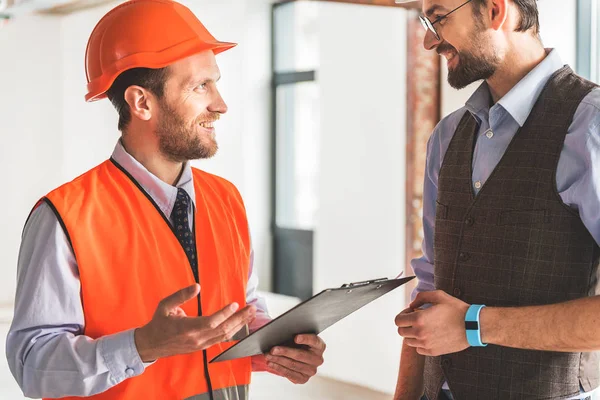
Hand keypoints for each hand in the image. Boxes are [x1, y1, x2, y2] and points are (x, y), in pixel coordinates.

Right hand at [134, 284, 255, 361]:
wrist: (152, 345)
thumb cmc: (159, 323)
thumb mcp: (165, 305)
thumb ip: (181, 296)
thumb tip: (197, 286)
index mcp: (187, 328)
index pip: (210, 322)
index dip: (224, 314)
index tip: (235, 304)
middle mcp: (196, 339)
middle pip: (223, 330)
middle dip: (240, 319)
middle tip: (252, 308)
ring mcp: (201, 345)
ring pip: (225, 336)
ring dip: (240, 325)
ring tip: (251, 314)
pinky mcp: (203, 347)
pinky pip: (221, 339)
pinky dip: (234, 331)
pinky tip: (241, 324)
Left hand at [263, 334, 325, 383]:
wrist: (297, 355)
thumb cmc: (296, 343)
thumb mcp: (297, 337)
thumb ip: (294, 335)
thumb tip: (279, 334)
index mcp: (320, 346)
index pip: (314, 341)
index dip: (305, 339)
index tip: (296, 337)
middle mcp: (318, 359)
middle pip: (300, 355)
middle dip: (285, 352)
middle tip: (273, 349)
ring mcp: (312, 370)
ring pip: (293, 365)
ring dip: (278, 360)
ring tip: (268, 356)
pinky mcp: (304, 379)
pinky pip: (290, 374)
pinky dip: (279, 368)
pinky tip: (271, 363)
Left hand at [394, 290, 469, 355]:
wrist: (472, 326)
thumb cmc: (457, 310)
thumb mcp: (438, 296)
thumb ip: (421, 297)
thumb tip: (412, 305)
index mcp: (419, 319)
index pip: (398, 321)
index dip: (402, 315)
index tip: (410, 313)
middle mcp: (420, 333)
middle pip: (401, 332)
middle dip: (406, 324)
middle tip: (415, 319)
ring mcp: (426, 344)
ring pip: (408, 341)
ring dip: (412, 334)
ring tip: (423, 327)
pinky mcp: (433, 351)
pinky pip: (418, 349)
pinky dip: (420, 343)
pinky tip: (428, 336)